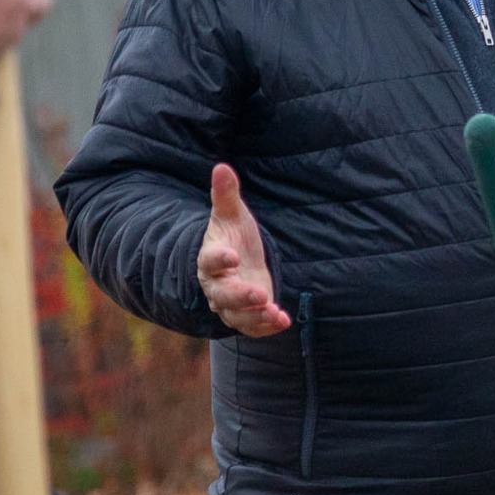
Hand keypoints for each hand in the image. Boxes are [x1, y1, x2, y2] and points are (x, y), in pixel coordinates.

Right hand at [199, 163, 290, 336]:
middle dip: (240, 296)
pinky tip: (284, 321)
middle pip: (222, 295)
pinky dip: (266, 327)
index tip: (232, 256)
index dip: (219, 259)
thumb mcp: (231, 214)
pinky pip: (252, 327)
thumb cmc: (232, 236)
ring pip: (236, 315)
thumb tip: (222, 167)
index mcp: (210, 258)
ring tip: (275, 312)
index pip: (209, 260)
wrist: (235, 261)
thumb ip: (225, 195)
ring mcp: (231, 303)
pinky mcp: (247, 315)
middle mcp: (217, 284)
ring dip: (255, 316)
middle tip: (260, 295)